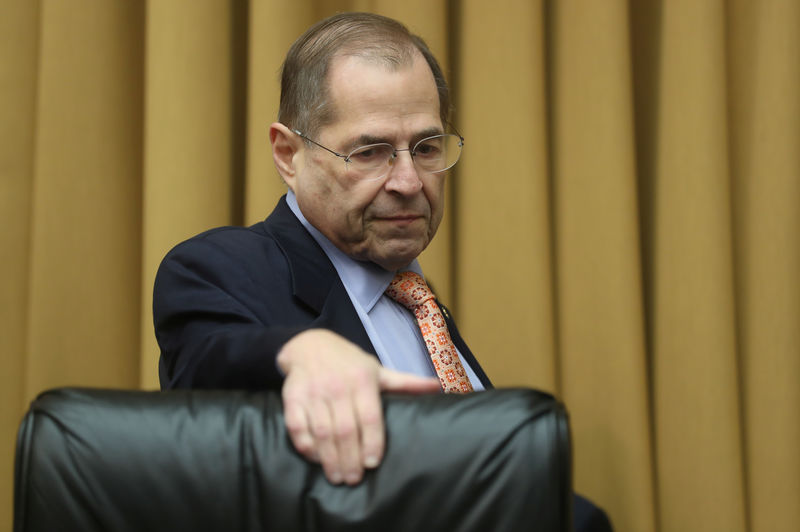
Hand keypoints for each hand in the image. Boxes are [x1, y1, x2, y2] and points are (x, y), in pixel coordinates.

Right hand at [277, 329, 439, 484]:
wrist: (308, 345)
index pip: (370, 417)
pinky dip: (306, 447)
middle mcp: (337, 386)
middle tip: (354, 479)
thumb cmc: (349, 363)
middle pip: (345, 430)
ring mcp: (313, 392)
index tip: (373, 463)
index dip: (372, 443)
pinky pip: (297, 428)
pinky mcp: (292, 397)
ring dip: (329, 459)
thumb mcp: (378, 370)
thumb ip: (406, 383)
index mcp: (362, 380)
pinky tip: (316, 459)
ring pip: (322, 433)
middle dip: (350, 459)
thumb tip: (438, 387)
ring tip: (338, 477)